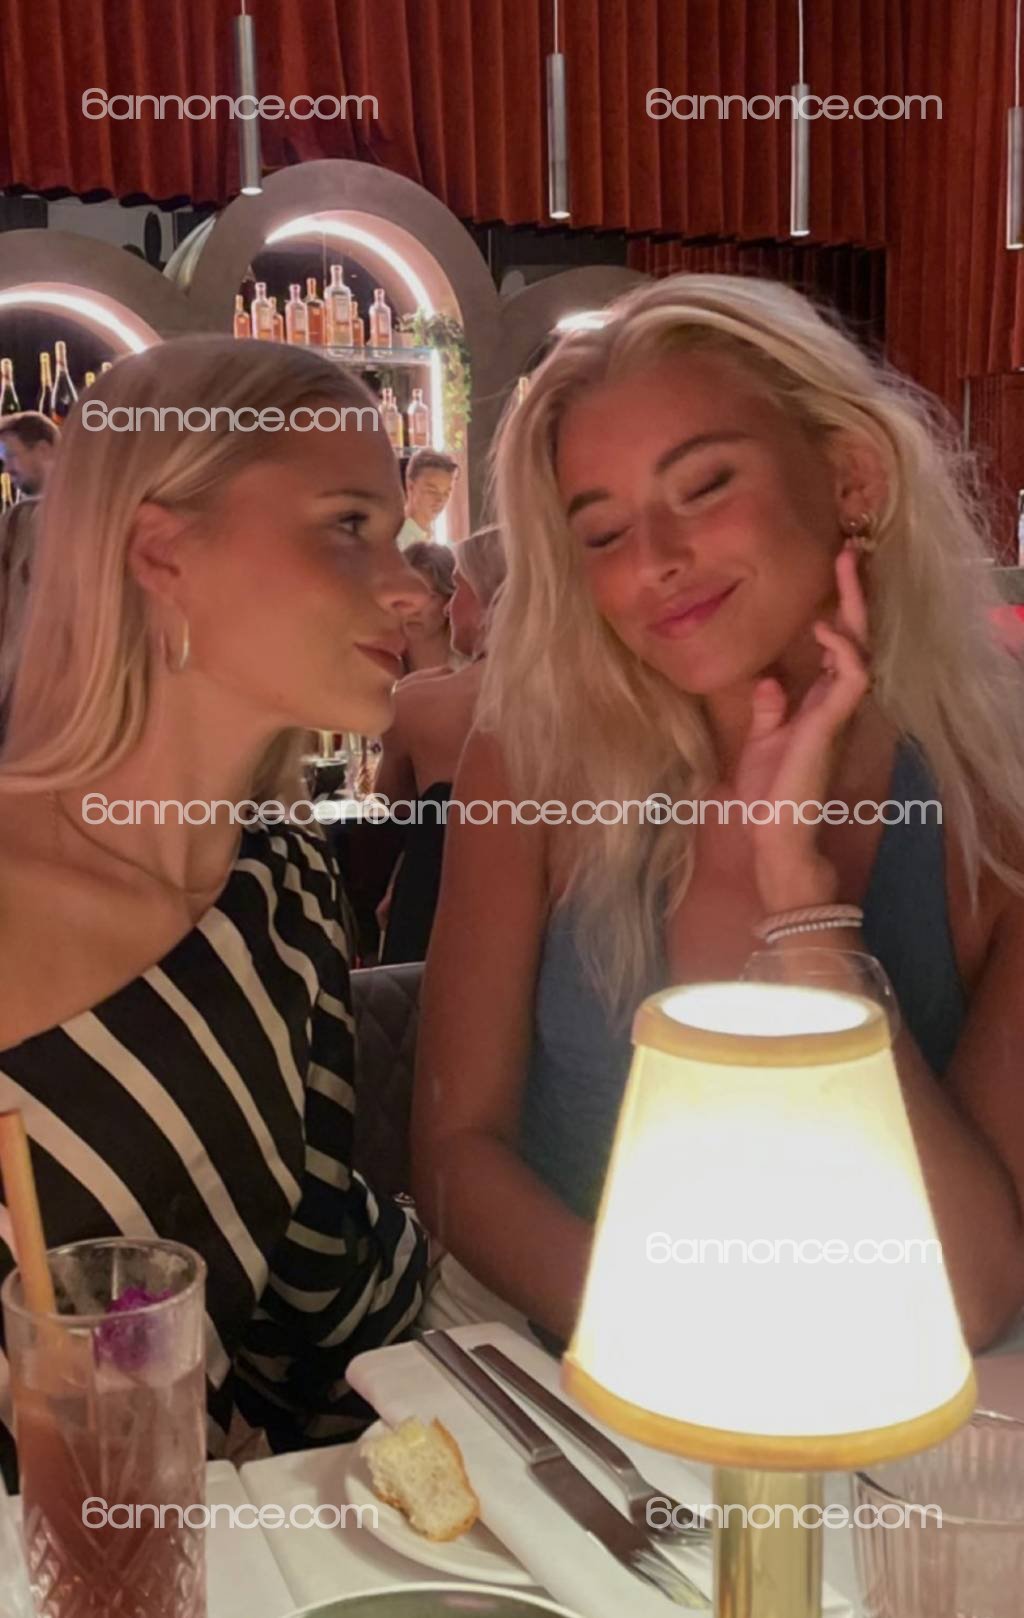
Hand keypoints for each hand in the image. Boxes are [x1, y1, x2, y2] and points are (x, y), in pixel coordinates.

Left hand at [729, 544, 871, 909]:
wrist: (775, 834)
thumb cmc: (770, 795)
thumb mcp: (763, 741)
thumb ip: (771, 709)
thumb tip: (769, 678)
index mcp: (821, 702)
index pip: (838, 645)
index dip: (839, 608)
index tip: (832, 570)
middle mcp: (836, 702)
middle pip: (856, 636)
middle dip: (854, 594)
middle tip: (850, 550)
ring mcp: (838, 711)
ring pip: (861, 647)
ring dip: (854, 607)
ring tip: (845, 568)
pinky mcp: (832, 723)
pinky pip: (851, 676)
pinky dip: (842, 648)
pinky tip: (825, 627)